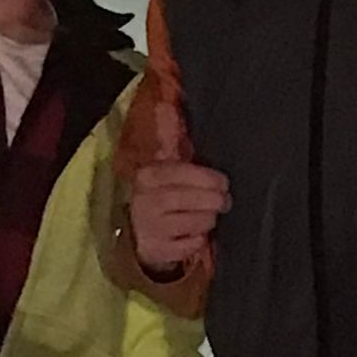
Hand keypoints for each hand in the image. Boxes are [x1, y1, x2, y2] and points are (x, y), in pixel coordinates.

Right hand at [129, 102, 230, 275]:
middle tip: (223, 202)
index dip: (214, 180)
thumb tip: (167, 106)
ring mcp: (152, 227)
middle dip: (218, 201)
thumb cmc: (159, 197)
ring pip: (202, 222)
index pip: (191, 173)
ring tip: (205, 217)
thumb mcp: (162, 171)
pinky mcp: (158, 250)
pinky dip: (199, 240)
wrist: (134, 237)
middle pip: (203, 200)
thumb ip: (172, 143)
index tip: (223, 184)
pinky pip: (195, 244)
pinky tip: (192, 235)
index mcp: (150, 176)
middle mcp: (148, 200)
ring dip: (208, 220)